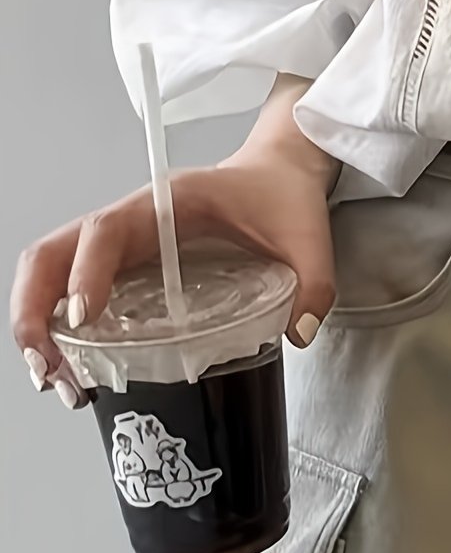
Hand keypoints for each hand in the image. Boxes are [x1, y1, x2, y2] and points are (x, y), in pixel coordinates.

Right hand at [10, 142, 337, 408]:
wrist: (281, 170)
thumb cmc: (284, 193)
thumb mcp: (308, 235)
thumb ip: (313, 282)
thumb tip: (298, 333)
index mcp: (168, 201)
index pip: (106, 229)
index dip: (87, 271)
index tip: (86, 319)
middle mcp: (133, 219)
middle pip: (52, 254)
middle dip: (36, 313)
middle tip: (51, 371)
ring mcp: (123, 241)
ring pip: (50, 272)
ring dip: (38, 325)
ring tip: (56, 382)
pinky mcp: (125, 262)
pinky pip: (71, 287)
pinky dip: (57, 326)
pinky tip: (75, 368)